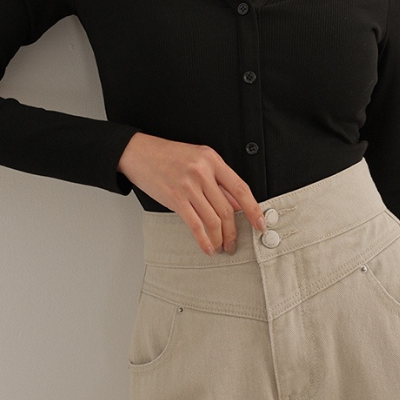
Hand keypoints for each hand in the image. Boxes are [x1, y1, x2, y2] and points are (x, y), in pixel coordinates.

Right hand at [117, 133, 266, 255]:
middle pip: (227, 209)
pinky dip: (204, 239)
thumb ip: (218, 181)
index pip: (241, 188)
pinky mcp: (175, 198)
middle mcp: (203, 172)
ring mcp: (189, 186)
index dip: (253, 209)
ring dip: (220, 238)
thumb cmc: (168, 156)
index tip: (260, 223)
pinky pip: (195, 224)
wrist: (138, 152)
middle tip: (235, 243)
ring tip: (221, 247)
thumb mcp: (198, 160)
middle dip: (234, 231)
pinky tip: (207, 247)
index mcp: (212, 160)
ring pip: (213, 219)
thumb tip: (237, 205)